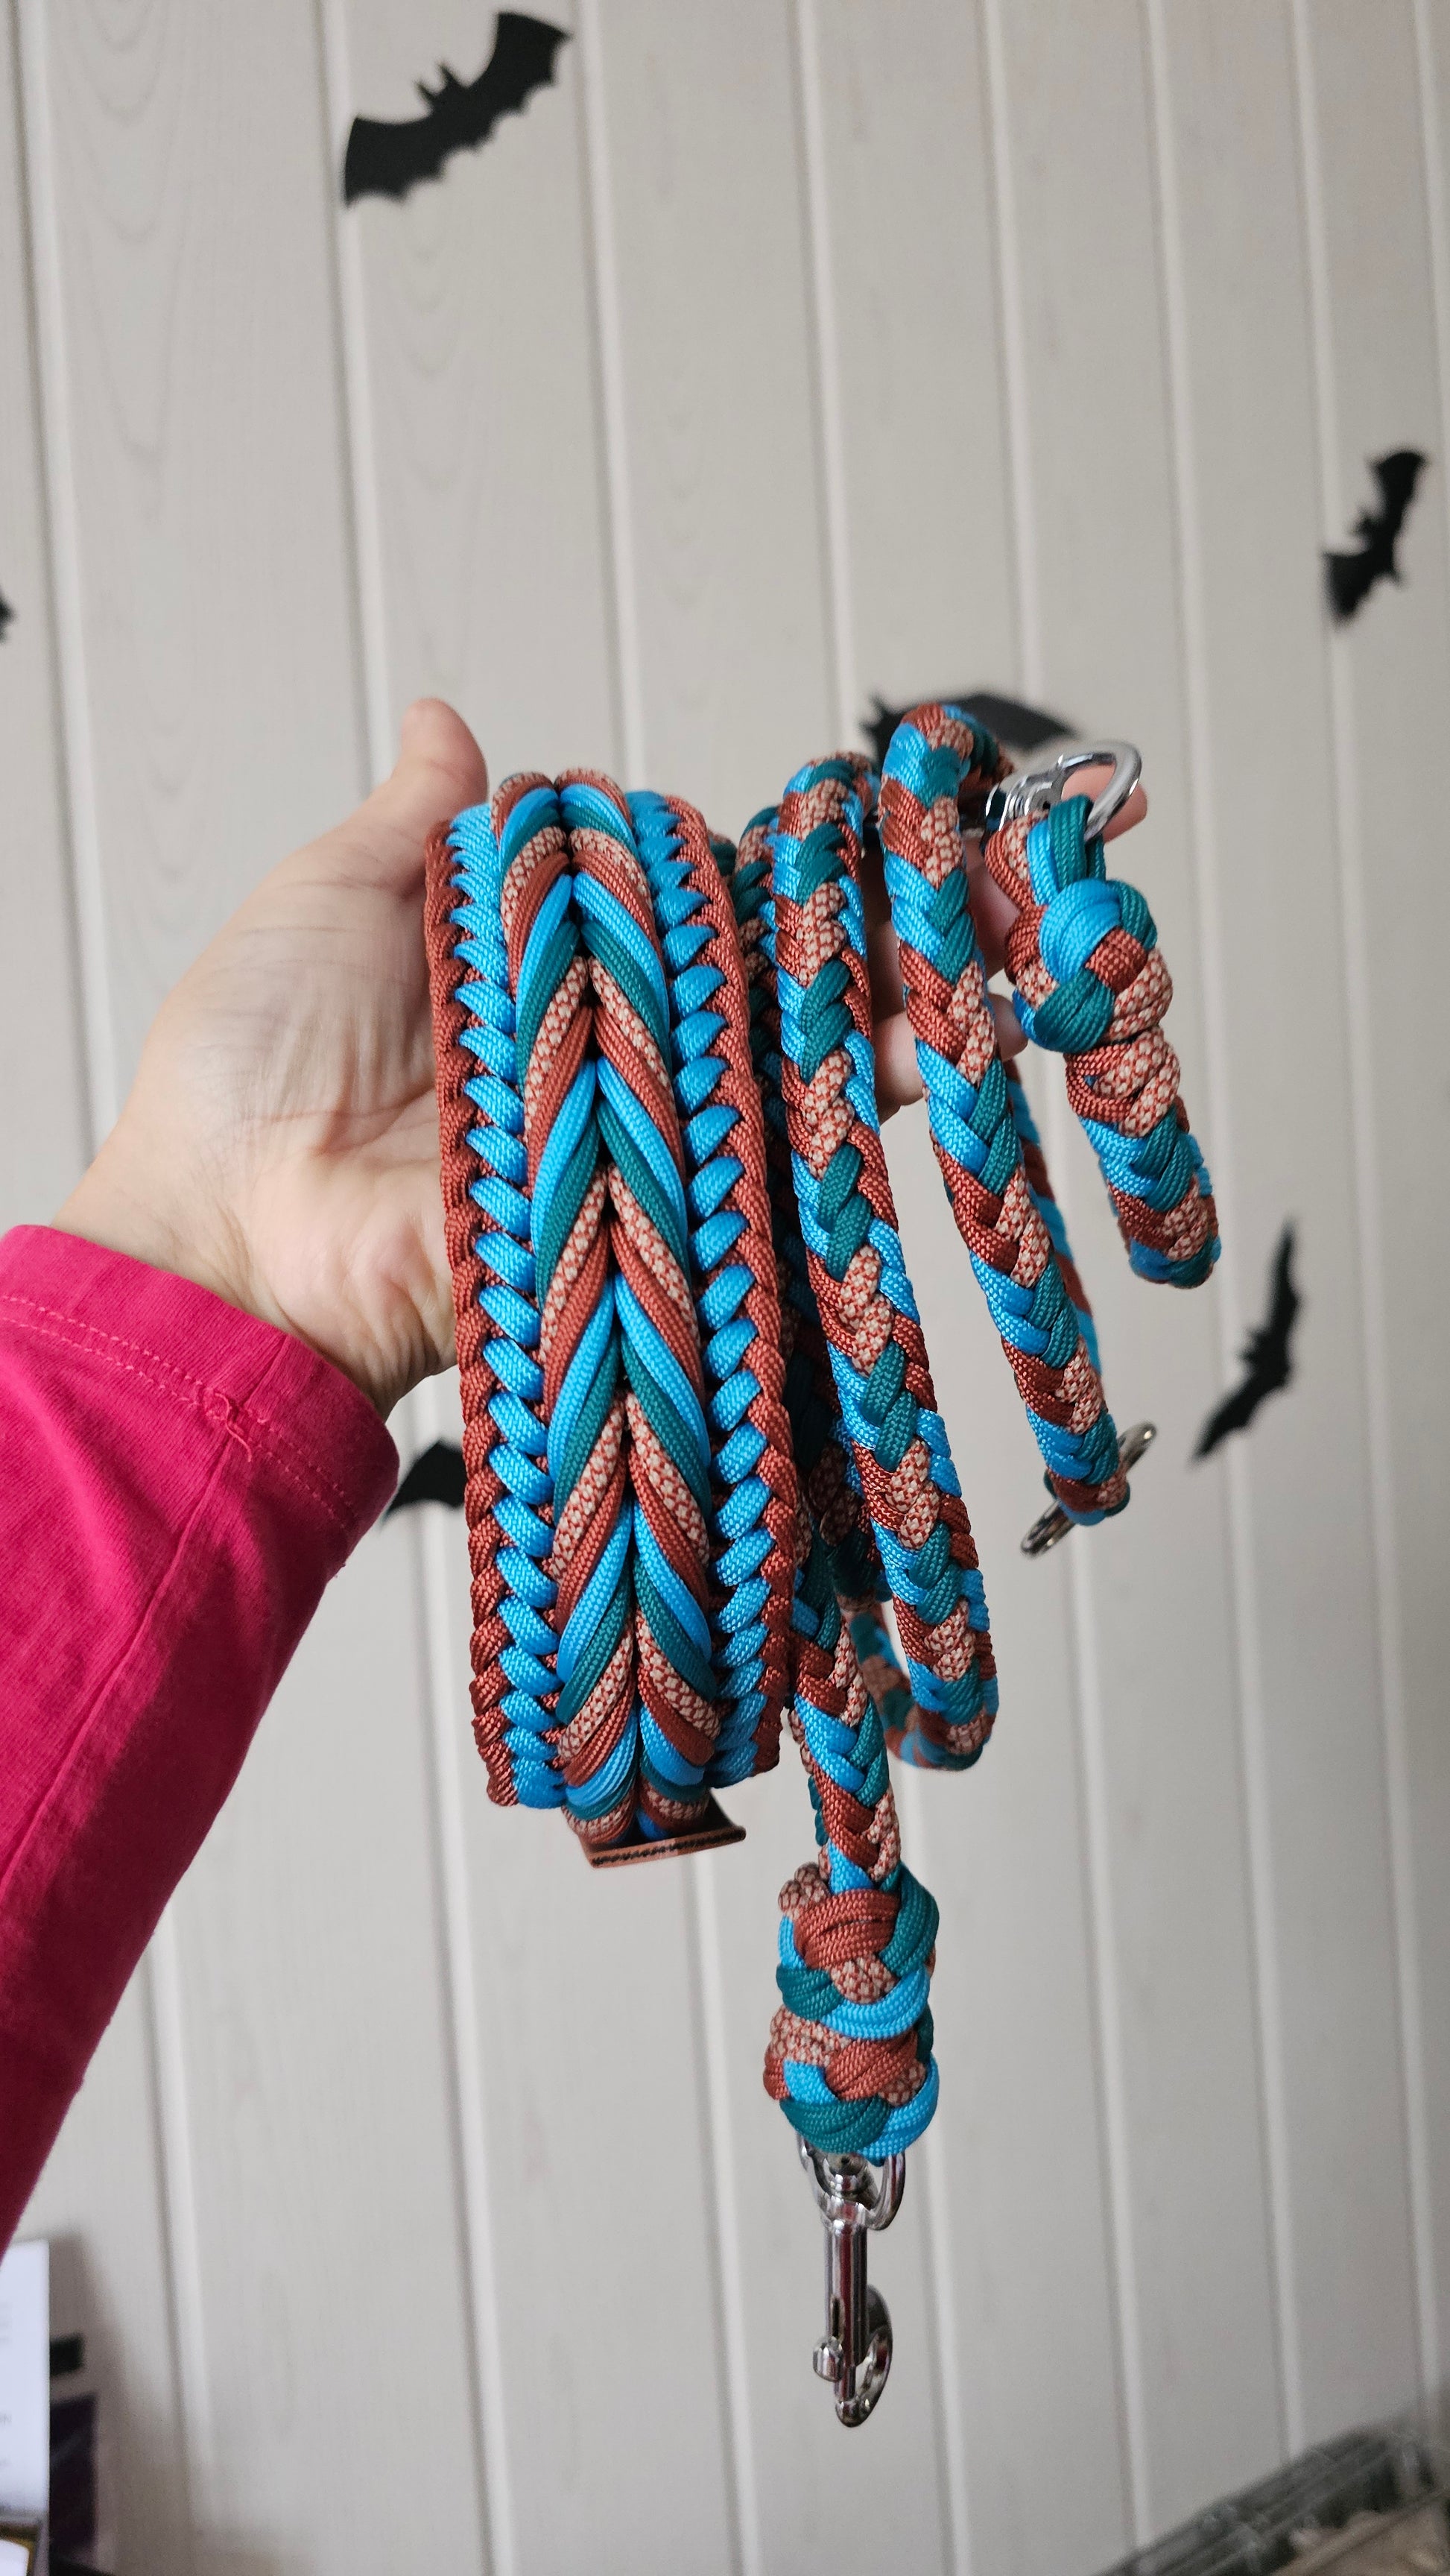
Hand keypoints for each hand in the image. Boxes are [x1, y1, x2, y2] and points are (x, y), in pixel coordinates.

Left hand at [56, 708, 1145, 1416]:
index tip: (834, 835)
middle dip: (843, 941)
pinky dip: (832, 1109)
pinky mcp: (634, 1211)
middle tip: (950, 894)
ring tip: (972, 961)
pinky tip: (916, 1051)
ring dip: (868, 1013)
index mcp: (517, 971)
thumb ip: (416, 823)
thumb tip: (450, 720)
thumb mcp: (327, 903)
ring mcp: (618, 1133)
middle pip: (734, 983)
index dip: (739, 873)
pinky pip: (742, 1158)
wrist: (230, 1238)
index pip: (658, 908)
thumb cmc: (246, 1066)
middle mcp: (584, 1051)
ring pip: (760, 1061)